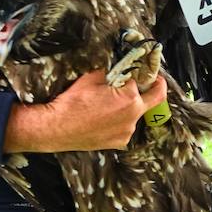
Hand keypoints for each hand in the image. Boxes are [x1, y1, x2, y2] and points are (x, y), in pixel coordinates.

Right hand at [4, 70, 165, 152]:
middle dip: (157, 87)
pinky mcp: (118, 142)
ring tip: (112, 103)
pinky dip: (121, 120)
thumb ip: (111, 72)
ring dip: (131, 106)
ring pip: (136, 113)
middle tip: (156, 81)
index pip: (140, 80)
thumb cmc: (72, 102)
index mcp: (131, 98)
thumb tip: (119, 69)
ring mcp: (127, 132)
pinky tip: (105, 117)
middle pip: (155, 98)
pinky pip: (125, 127)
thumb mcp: (92, 78)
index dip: (136, 73)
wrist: (55, 128)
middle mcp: (133, 116)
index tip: (139, 69)